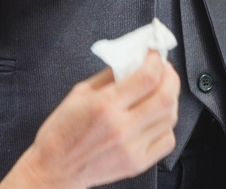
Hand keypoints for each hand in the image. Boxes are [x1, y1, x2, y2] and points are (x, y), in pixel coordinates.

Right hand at [3, 52, 180, 188]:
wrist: (54, 169)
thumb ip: (110, 75)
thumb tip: (135, 60)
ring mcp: (132, 148)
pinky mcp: (137, 164)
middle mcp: (122, 128)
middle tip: (165, 70)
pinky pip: (167, 140)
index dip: (157, 61)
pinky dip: (166, 125)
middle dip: (171, 77)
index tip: (155, 55)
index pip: (148, 77)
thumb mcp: (80, 93)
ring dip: (170, 99)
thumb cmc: (62, 132)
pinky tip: (155, 119)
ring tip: (159, 92)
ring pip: (170, 117)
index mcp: (105, 106)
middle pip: (166, 96)